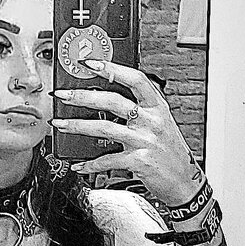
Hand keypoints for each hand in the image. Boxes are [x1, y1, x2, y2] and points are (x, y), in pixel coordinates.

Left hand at [51, 59, 202, 206]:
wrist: (184, 182)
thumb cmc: (170, 153)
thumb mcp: (161, 124)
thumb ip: (140, 109)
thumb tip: (107, 97)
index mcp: (157, 107)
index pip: (135, 80)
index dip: (112, 69)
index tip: (91, 63)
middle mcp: (151, 121)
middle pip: (113, 101)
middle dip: (83, 96)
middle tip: (63, 95)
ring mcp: (144, 141)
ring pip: (104, 128)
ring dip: (77, 126)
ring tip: (60, 124)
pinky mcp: (138, 161)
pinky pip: (107, 160)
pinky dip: (90, 164)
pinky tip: (79, 164)